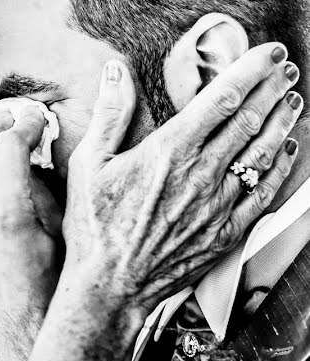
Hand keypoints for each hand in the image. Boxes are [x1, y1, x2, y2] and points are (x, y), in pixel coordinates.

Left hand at [0, 110, 63, 360]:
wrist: (17, 347)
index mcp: (6, 215)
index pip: (9, 144)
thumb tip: (32, 157)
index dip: (27, 124)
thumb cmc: (55, 294)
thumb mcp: (62, 238)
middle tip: (11, 126)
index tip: (38, 120)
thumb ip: (44, 191)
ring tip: (4, 159)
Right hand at [64, 43, 301, 311]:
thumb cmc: (93, 228)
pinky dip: (281, 167)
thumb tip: (115, 72)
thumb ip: (108, 115)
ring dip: (282, 121)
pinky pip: (264, 193)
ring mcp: (219, 205)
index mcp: (169, 152)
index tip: (266, 55)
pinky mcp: (226, 232)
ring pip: (263, 153)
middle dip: (273, 88)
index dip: (250, 71)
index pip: (222, 98)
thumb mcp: (88, 166)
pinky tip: (286, 151)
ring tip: (292, 100)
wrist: (109, 288)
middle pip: (250, 120)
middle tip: (285, 69)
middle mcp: (201, 174)